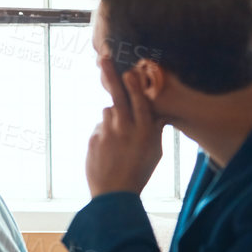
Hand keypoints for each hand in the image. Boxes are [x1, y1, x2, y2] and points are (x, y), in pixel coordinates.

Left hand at [85, 58, 163, 196]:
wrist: (113, 194)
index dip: (135, 85)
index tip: (130, 70)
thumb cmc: (139, 171)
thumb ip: (155, 128)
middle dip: (111, 75)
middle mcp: (125, 130)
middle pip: (118, 96)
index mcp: (145, 132)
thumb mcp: (155, 151)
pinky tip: (109, 150)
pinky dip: (105, 132)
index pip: (140, 102)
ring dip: (114, 117)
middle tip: (104, 57)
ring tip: (119, 140)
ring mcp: (107, 133)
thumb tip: (158, 110)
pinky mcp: (93, 139)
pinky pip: (100, 127)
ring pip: (109, 112)